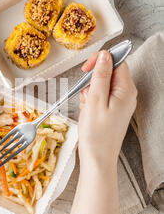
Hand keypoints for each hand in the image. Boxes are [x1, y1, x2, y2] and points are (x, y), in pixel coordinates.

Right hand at [78, 50, 136, 170]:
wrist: (97, 157)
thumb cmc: (97, 134)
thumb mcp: (95, 100)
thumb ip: (100, 75)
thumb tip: (105, 56)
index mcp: (126, 90)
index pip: (117, 62)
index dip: (101, 61)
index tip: (86, 68)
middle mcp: (126, 95)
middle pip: (108, 73)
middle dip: (92, 81)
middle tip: (87, 95)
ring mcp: (119, 103)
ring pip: (101, 85)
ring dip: (90, 92)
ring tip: (87, 107)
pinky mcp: (112, 110)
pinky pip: (99, 97)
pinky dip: (90, 101)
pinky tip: (88, 112)